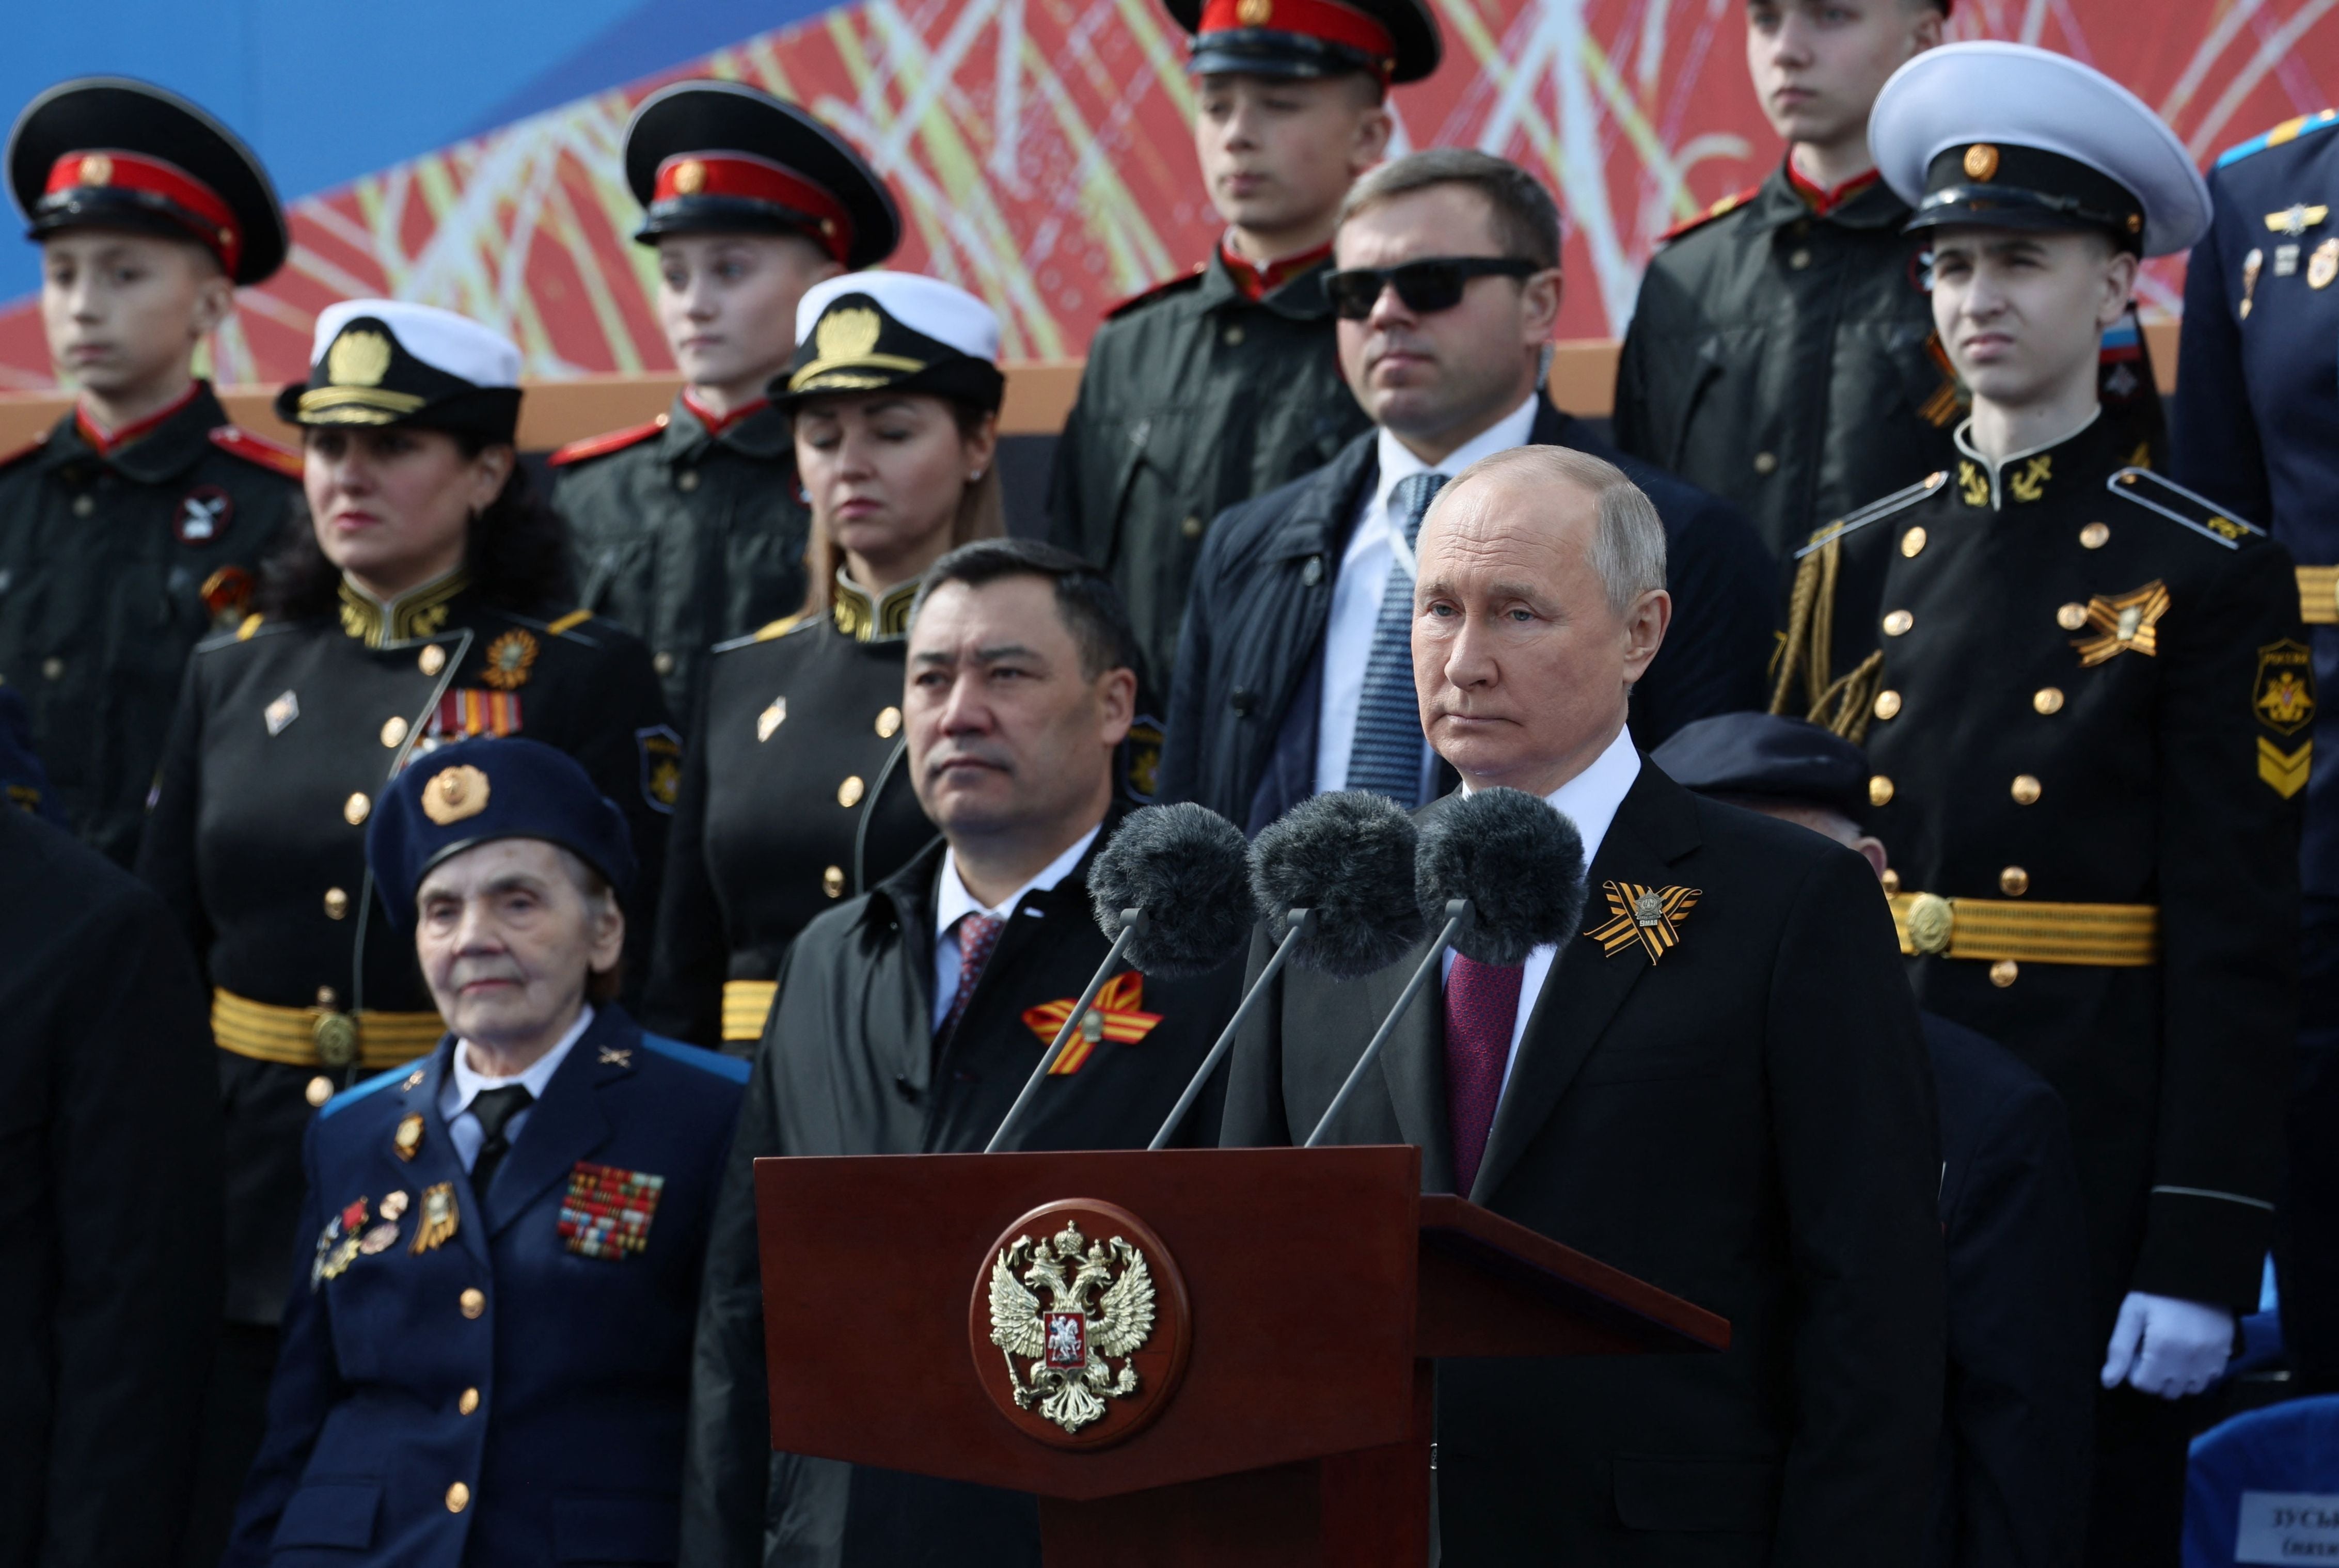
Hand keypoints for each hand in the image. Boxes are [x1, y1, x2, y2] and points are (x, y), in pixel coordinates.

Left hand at [2099, 1291, 2234, 1398]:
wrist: (2196, 1274)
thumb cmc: (2157, 1292)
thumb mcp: (2132, 1313)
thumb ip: (2119, 1349)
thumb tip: (2108, 1382)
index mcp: (2162, 1348)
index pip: (2144, 1384)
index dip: (2134, 1372)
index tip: (2136, 1354)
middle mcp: (2189, 1359)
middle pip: (2168, 1391)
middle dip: (2155, 1377)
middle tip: (2151, 1354)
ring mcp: (2210, 1358)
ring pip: (2191, 1389)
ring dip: (2178, 1379)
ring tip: (2170, 1356)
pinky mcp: (2225, 1353)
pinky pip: (2211, 1378)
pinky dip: (2198, 1373)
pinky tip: (2189, 1355)